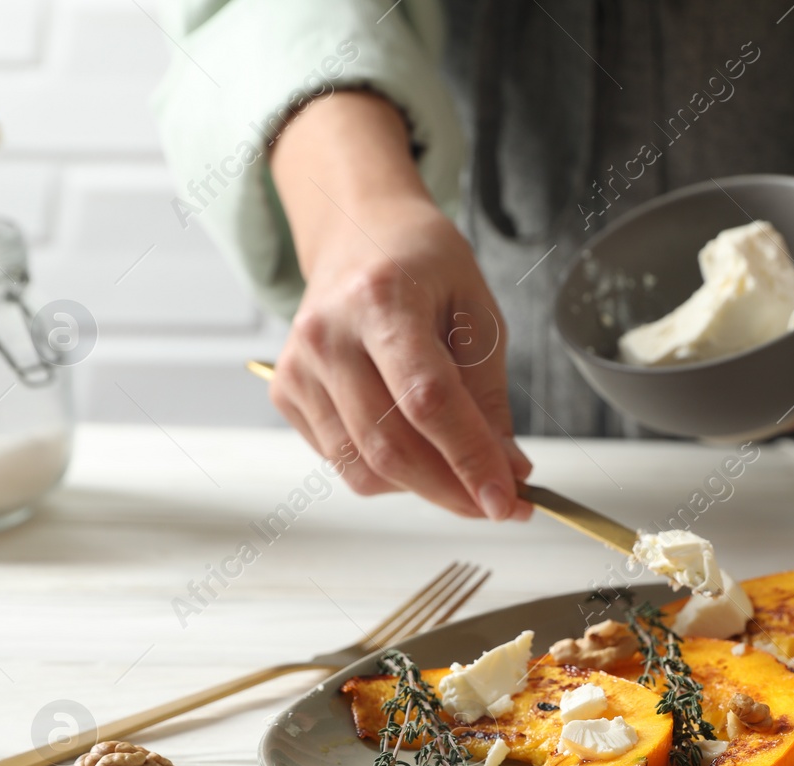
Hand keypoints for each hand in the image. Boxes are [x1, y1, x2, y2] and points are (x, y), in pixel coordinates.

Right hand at [269, 92, 530, 519]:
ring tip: (461, 470)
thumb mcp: (478, 315)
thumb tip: (506, 470)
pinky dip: (390, 473)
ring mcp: (299, 368)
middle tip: (500, 504)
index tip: (508, 501)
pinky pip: (344, 462)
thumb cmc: (424, 267)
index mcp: (382, 300)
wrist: (359, 233)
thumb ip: (490, 397)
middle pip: (391, 446)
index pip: (428, 401)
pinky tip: (415, 443)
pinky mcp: (286, 394)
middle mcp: (328, 335)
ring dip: (424, 488)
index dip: (470, 459)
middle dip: (453, 490)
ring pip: (364, 468)